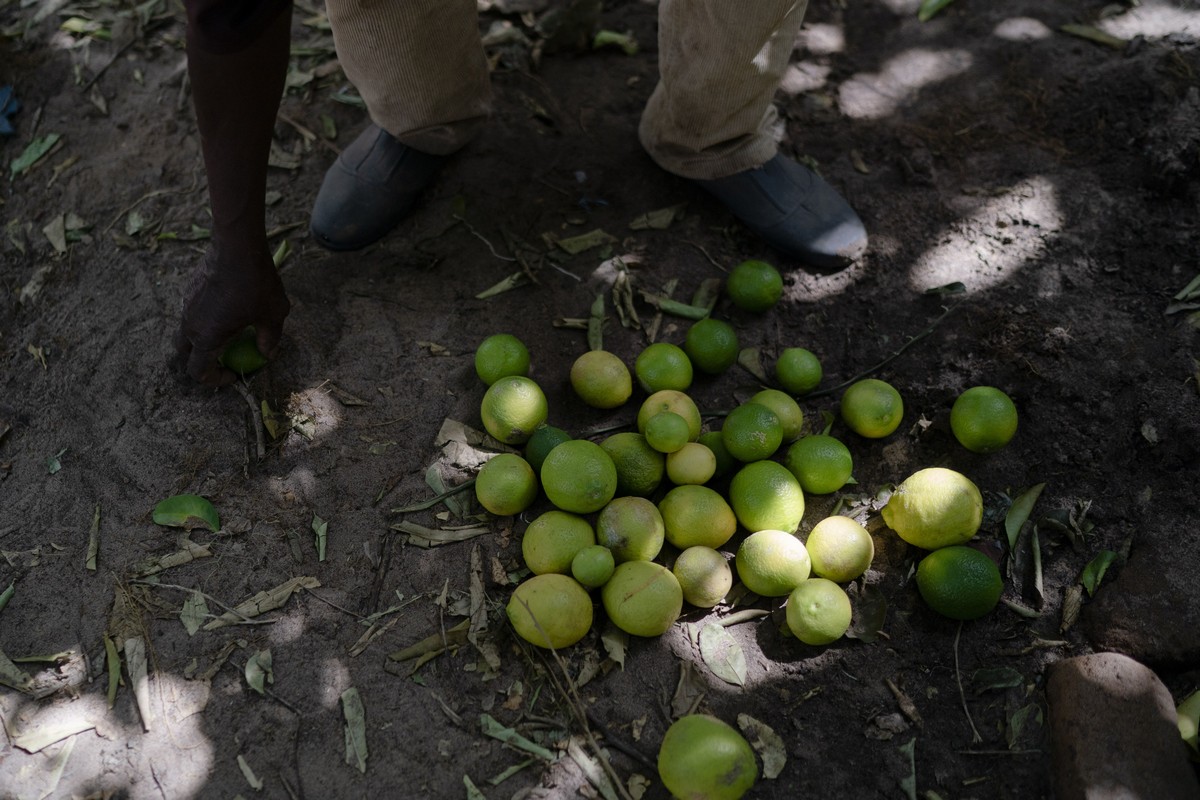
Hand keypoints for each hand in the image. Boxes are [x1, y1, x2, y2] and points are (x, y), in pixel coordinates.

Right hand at [174, 243, 289, 385]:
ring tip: (229, 333)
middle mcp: (189, 324)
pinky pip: (191, 312)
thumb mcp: (273, 315)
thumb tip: (268, 354)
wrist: (237, 245)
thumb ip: (270, 339)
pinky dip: (203, 319)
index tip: (234, 374)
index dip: (214, 380)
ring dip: (202, 339)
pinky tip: (227, 308)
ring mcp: (185, 305)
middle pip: (186, 354)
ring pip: (186, 332)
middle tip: (226, 358)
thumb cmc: (257, 283)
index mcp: (207, 337)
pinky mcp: (188, 290)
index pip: (198, 372)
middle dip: (203, 361)